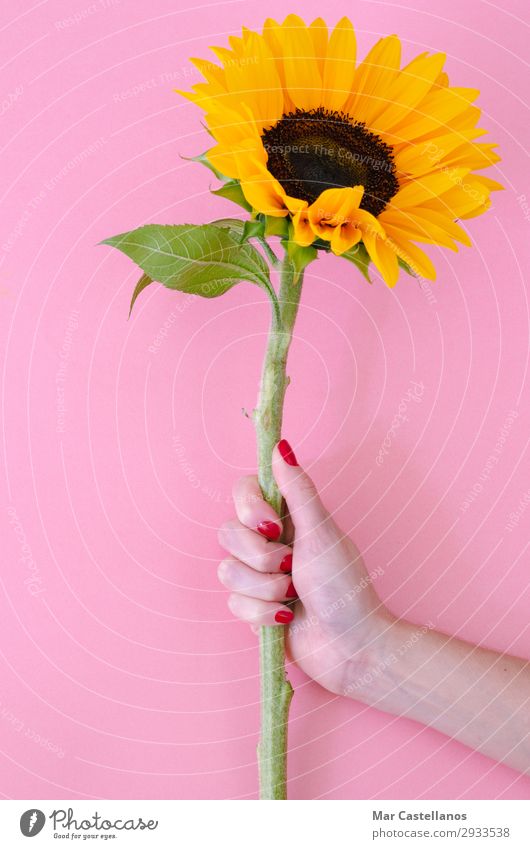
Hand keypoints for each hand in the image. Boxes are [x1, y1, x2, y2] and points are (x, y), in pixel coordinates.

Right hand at [217, 439, 395, 699]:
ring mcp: (259, 575)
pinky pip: (233, 602)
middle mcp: (269, 541)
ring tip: (293, 595)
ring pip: (226, 570)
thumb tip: (281, 446)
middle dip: (259, 557)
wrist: (352, 647)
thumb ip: (298, 491)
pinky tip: (287, 617)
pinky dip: (262, 612)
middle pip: (227, 532)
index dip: (248, 508)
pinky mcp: (253, 606)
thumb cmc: (344, 588)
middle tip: (291, 567)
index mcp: (287, 516)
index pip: (243, 491)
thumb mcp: (321, 534)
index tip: (272, 526)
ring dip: (264, 588)